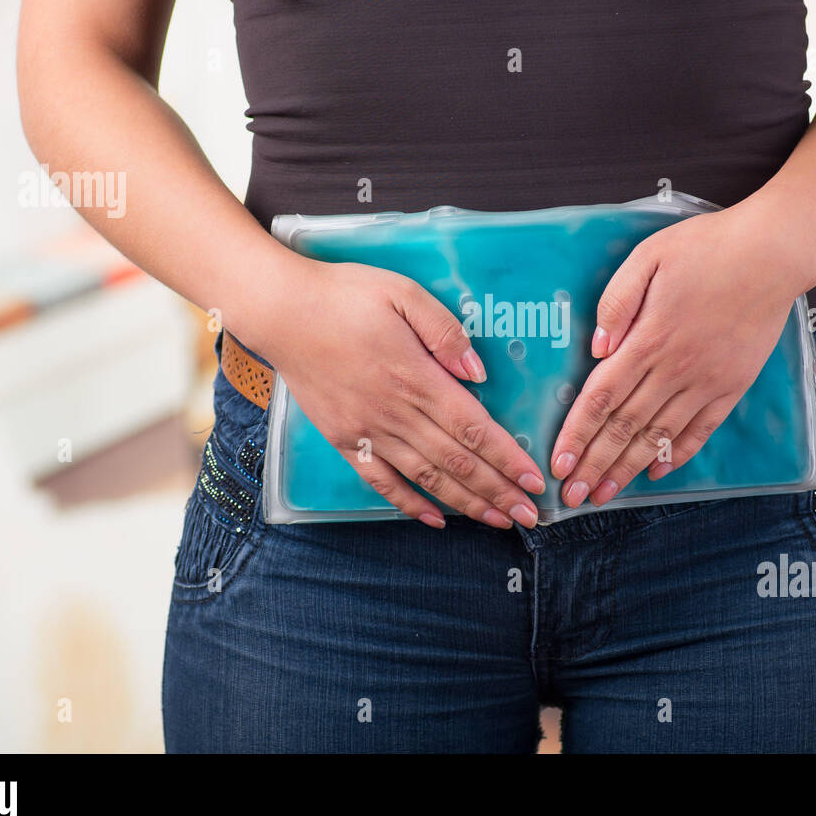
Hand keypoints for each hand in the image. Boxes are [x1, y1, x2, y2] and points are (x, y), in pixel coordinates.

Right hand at [255, 260, 546, 528]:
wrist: (281, 311)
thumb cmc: (345, 295)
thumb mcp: (403, 293)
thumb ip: (445, 332)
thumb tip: (479, 373)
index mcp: (416, 376)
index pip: (473, 427)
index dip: (507, 458)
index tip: (535, 481)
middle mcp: (395, 412)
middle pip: (458, 462)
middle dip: (499, 492)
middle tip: (532, 517)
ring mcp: (368, 430)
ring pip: (426, 478)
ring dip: (467, 503)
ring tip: (499, 522)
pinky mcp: (344, 440)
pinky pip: (381, 482)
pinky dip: (410, 504)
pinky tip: (436, 519)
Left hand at [549, 205, 804, 507]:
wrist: (772, 253)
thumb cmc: (706, 248)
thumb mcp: (647, 257)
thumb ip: (615, 303)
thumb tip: (596, 348)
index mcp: (648, 339)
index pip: (601, 397)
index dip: (577, 434)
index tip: (558, 463)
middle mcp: (675, 369)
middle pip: (625, 427)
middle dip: (594, 464)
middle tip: (572, 496)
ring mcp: (706, 382)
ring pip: (658, 436)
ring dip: (627, 469)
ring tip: (604, 495)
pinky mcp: (732, 386)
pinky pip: (700, 430)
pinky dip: (676, 454)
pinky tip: (655, 472)